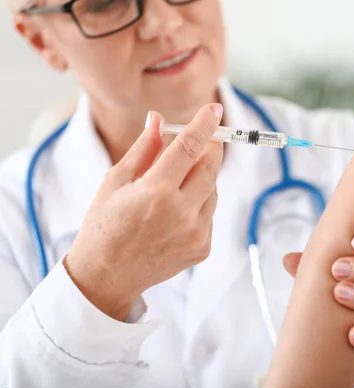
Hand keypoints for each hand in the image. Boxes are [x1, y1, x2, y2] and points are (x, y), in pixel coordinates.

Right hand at [65, 103, 223, 320]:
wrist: (106, 277)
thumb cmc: (104, 225)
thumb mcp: (116, 182)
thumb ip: (144, 149)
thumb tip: (160, 118)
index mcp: (156, 192)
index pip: (190, 147)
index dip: (204, 125)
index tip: (214, 110)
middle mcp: (182, 213)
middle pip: (211, 167)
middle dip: (208, 149)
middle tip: (201, 141)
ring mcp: (196, 233)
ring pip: (212, 190)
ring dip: (201, 179)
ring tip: (172, 187)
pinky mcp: (203, 248)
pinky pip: (209, 214)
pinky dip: (198, 205)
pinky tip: (173, 214)